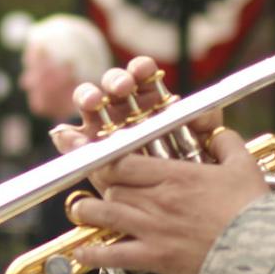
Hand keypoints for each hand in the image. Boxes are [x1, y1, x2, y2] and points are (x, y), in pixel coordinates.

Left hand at [54, 126, 269, 273]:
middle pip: (110, 186)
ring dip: (87, 212)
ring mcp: (152, 230)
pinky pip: (114, 257)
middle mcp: (157, 200)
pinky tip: (81, 252)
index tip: (97, 155)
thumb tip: (216, 130)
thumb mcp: (244, 166)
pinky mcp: (154, 258)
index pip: (124, 160)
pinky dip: (93, 255)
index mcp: (175, 175)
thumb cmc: (252, 210)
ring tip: (80, 210)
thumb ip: (226, 143)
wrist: (259, 253)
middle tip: (91, 182)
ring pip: (104, 216)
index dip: (105, 157)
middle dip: (97, 182)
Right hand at [55, 56, 224, 184]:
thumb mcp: (202, 145)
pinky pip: (70, 137)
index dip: (141, 69)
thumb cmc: (186, 167)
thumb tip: (206, 113)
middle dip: (116, 80)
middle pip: (113, 84)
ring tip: (93, 102)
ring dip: (89, 96)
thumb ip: (206, 125)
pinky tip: (69, 135)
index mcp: (150, 96)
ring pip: (89, 102)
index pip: (142, 74)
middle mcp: (123, 106)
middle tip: (121, 88)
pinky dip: (68, 135)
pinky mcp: (82, 147)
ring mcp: (100, 125)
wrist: (173, 204)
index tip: (143, 70)